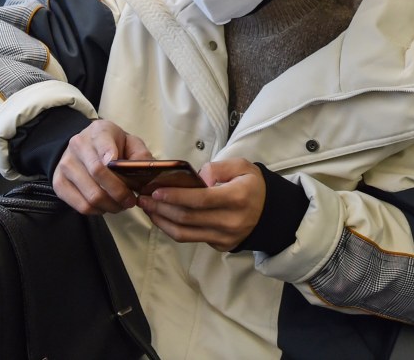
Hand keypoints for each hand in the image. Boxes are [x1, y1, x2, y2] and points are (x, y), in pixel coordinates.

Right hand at [52, 119, 152, 214]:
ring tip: (120, 205)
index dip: (110, 157)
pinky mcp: (59, 183)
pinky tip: (106, 206)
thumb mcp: (129, 142)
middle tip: (131, 201)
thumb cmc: (112, 145)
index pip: (103, 144)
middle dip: (119, 192)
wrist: (84, 145)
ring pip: (90, 194)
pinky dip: (97, 211)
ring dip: (110, 205)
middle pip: (98, 174)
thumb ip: (140, 155)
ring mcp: (65, 164)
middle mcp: (78, 145)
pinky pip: (80, 206)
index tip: (120, 169)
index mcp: (98, 131)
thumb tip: (145, 172)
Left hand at [138, 159, 265, 251]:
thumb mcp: (242, 166)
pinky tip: (163, 218)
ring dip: (162, 222)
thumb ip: (218, 168)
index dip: (176, 196)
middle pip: (188, 218)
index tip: (156, 191)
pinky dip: (173, 229)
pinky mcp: (219, 246)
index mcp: (236, 198)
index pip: (200, 200)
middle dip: (162, 209)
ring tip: (148, 209)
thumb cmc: (252, 185)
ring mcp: (224, 238)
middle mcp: (229, 222)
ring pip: (185, 233)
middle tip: (143, 198)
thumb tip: (198, 179)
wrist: (270, 212)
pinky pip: (191, 239)